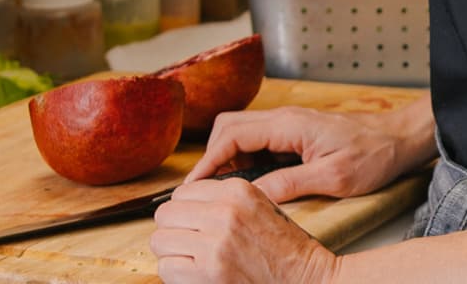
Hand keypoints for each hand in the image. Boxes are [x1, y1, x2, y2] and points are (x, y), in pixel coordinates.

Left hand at [151, 177, 334, 283]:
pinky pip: (167, 268)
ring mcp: (215, 243)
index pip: (182, 191)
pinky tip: (193, 273)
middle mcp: (223, 212)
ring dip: (171, 251)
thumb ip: (224, 199)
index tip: (191, 222)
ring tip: (190, 258)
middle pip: (165, 214)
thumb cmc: (284, 246)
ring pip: (160, 241)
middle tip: (187, 241)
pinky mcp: (209, 272)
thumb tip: (183, 203)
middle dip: (172, 229)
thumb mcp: (260, 205)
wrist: (306, 278)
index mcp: (237, 190)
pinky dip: (175, 273)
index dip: (184, 209)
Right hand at [185, 103, 428, 203]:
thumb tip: (252, 196)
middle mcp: (284, 119)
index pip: (231, 135)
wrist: (399, 140)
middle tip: (206, 192)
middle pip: (228, 129)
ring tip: (225, 192)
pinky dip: (245, 160)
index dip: (208, 162)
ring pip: (241, 134)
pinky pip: (258, 143)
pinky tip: (250, 184)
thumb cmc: (373, 154)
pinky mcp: (295, 135)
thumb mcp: (333, 176)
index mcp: (289, 125)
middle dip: (212, 159)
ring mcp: (289, 125)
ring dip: (228, 160)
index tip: (193, 187)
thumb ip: (290, 184)